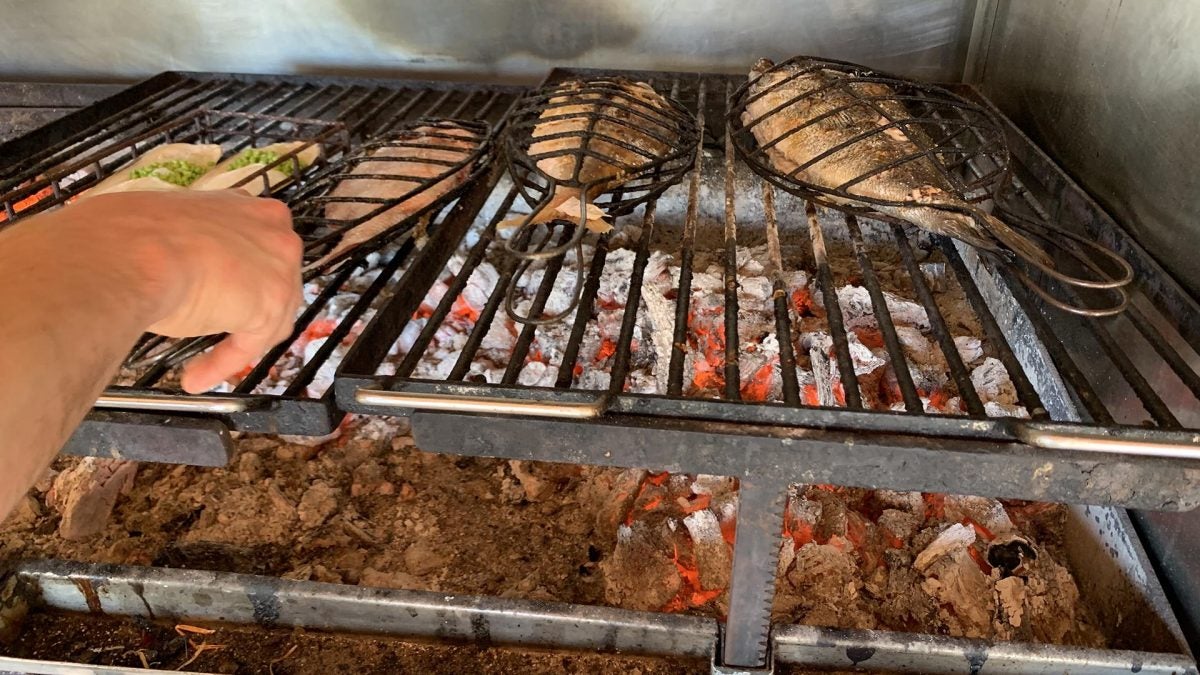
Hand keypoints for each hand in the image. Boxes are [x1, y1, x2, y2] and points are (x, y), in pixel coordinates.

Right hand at [68, 191, 302, 392]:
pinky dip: (223, 362)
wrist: (128, 253)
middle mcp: (273, 229)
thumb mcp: (164, 229)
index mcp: (243, 205)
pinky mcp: (272, 305)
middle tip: (216, 330)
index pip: (252, 247)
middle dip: (244, 310)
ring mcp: (279, 266)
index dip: (236, 278)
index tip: (217, 296)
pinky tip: (195, 377)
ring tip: (198, 366)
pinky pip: (250, 343)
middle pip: (269, 281)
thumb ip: (186, 245)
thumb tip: (171, 264)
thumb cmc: (128, 237)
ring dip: (233, 344)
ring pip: (266, 315)